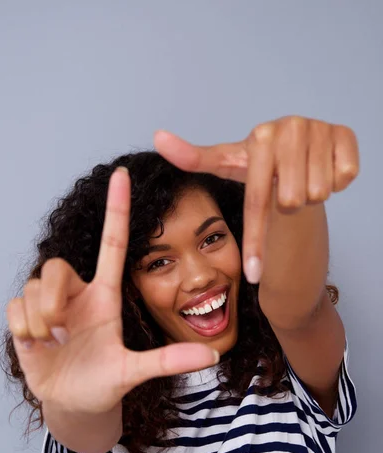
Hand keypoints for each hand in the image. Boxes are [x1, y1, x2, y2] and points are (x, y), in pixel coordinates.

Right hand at [6, 168, 218, 414]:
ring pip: (33, 287)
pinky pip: (15, 307)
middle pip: (55, 265)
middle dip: (53, 298)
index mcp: (105, 296)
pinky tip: (37, 345)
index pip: (113, 243)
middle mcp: (77, 294)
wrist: (74, 404)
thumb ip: (168, 361)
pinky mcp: (24, 319)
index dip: (117, 209)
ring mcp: (49, 306)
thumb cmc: (105, 382)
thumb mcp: (134, 371)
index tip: (122, 174)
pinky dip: (24, 328)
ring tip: (54, 342)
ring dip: (40, 320)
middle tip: (63, 331)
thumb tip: (212, 355)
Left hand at [154, 116, 358, 282]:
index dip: (256, 243)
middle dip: (288, 206)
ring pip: (317, 194)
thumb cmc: (262, 163)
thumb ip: (194, 157)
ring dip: (312, 194)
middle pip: (290, 202)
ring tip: (304, 178)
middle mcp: (289, 127)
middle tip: (286, 190)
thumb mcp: (229, 164)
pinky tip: (325, 170)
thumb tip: (157, 138)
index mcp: (259, 138)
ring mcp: (319, 128)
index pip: (256, 203)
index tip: (252, 275)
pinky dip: (337, 183)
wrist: (301, 147)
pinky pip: (345, 178)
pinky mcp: (345, 134)